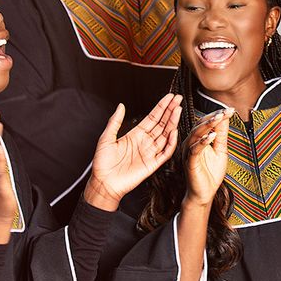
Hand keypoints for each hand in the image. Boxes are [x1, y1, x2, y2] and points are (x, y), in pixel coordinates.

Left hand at [86, 94, 182, 210]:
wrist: (103, 183)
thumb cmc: (103, 163)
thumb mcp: (106, 138)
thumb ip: (115, 121)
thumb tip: (120, 105)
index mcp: (135, 135)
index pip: (152, 118)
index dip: (161, 107)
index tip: (169, 98)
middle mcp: (145, 142)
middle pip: (162, 124)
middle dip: (170, 111)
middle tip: (178, 99)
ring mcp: (150, 152)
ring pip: (165, 135)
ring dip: (172, 122)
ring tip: (177, 110)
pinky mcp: (152, 164)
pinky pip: (165, 152)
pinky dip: (171, 142)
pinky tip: (174, 132)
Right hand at [184, 109, 230, 206]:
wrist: (205, 194)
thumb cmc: (210, 173)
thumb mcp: (221, 151)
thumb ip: (221, 135)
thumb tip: (225, 118)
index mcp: (197, 139)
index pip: (206, 122)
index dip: (217, 115)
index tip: (231, 110)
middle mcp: (191, 143)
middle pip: (200, 125)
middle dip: (213, 117)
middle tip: (225, 111)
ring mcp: (189, 152)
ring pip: (196, 134)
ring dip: (208, 125)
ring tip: (219, 117)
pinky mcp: (189, 162)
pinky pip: (195, 149)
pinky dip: (203, 141)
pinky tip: (212, 136)